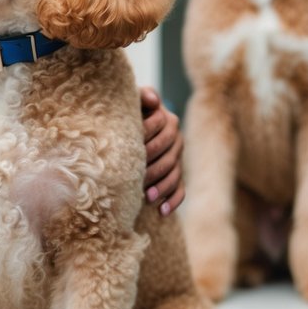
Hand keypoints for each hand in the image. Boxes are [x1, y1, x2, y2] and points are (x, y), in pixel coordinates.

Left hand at [140, 86, 184, 215]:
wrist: (130, 125)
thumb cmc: (127, 112)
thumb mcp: (132, 100)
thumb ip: (141, 96)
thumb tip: (152, 99)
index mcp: (166, 119)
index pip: (161, 126)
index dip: (146, 134)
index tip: (132, 144)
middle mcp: (176, 138)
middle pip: (168, 154)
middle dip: (153, 166)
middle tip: (138, 177)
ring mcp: (177, 157)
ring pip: (174, 173)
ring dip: (162, 186)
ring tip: (148, 197)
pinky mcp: (177, 173)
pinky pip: (180, 189)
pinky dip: (173, 201)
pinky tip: (162, 212)